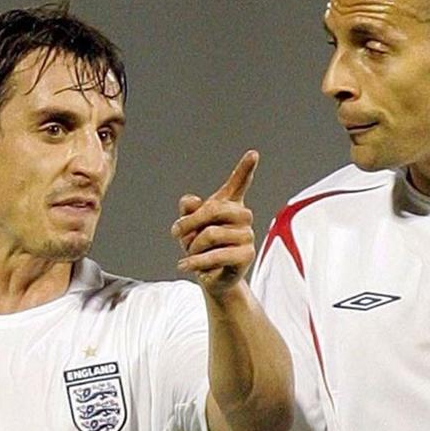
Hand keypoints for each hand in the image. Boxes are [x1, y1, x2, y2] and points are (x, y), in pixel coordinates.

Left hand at [171, 150, 257, 296]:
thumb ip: (187, 210)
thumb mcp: (188, 227)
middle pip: (214, 209)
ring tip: (190, 255)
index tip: (253, 153)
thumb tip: (191, 201)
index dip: (245, 168)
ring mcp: (247, 235)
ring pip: (211, 234)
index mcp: (230, 205)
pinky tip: (184, 266)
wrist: (209, 277)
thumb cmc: (200, 247)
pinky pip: (217, 254)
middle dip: (190, 223)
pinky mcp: (246, 255)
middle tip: (176, 233)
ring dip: (192, 247)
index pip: (239, 183)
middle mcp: (243, 217)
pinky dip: (196, 262)